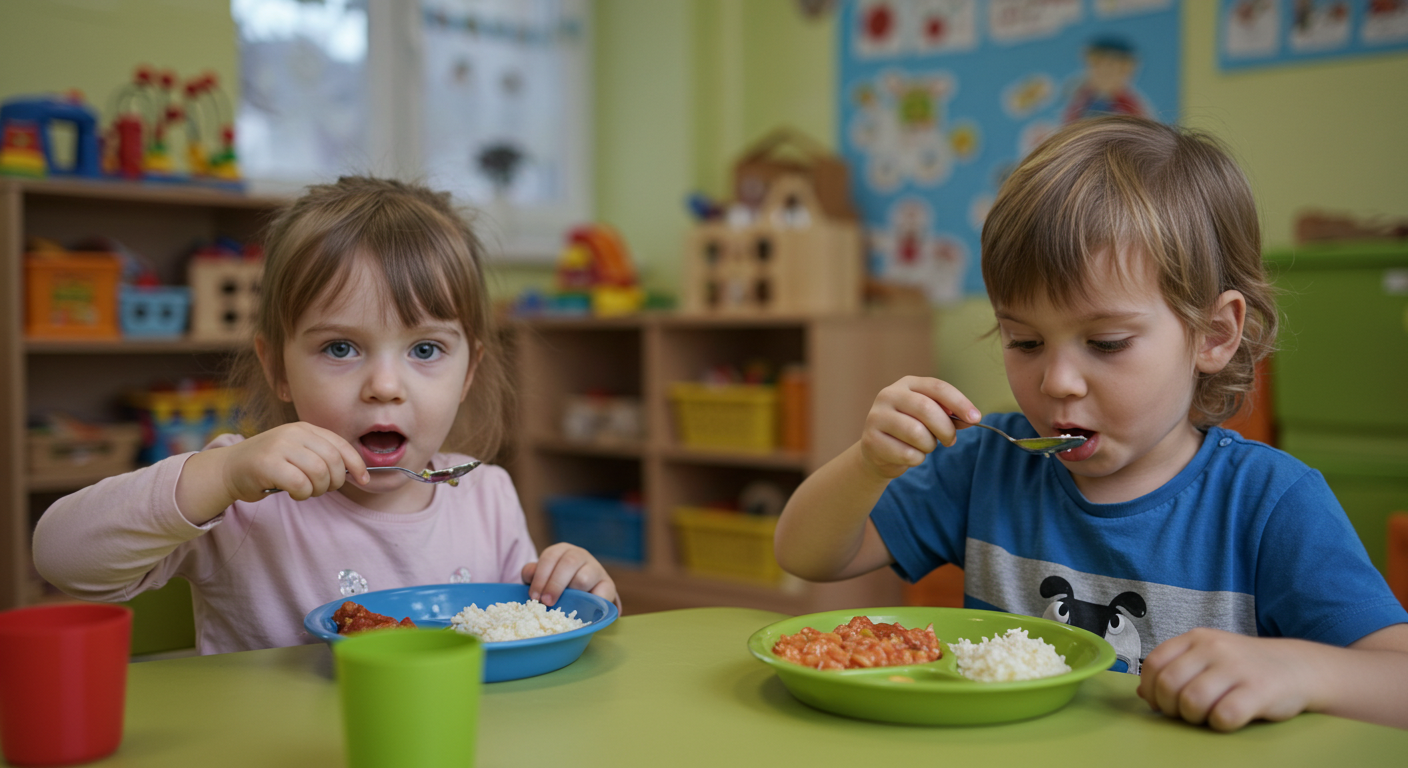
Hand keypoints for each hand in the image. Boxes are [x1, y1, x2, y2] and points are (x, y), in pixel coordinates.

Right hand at [217, 422, 368, 502]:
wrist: (228, 469)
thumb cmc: (268, 466)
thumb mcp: (297, 452)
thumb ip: (320, 456)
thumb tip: (354, 472)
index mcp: (305, 428)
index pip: (340, 445)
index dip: (356, 464)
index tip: (363, 479)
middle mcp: (293, 433)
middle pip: (332, 460)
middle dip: (335, 481)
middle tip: (323, 489)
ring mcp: (279, 446)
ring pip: (318, 472)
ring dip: (318, 489)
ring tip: (307, 491)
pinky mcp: (267, 464)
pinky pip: (299, 483)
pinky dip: (303, 494)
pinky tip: (294, 493)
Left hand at [520, 543, 617, 607]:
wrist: (584, 594)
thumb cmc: (558, 585)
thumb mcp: (543, 576)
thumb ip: (533, 574)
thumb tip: (529, 575)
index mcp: (562, 551)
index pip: (550, 557)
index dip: (541, 577)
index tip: (534, 596)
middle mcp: (580, 555)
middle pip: (568, 563)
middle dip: (555, 585)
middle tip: (546, 602)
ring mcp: (596, 569)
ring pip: (583, 578)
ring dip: (571, 594)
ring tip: (564, 606)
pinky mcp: (608, 585)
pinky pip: (601, 594)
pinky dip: (590, 604)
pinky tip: (582, 612)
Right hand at [859, 376, 979, 478]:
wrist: (878, 452)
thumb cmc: (910, 431)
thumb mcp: (930, 418)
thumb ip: (949, 415)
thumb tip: (971, 418)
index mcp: (907, 384)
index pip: (937, 387)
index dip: (959, 402)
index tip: (975, 418)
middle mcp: (888, 395)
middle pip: (927, 409)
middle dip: (945, 429)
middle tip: (950, 441)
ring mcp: (876, 417)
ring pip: (917, 433)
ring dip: (929, 446)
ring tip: (925, 446)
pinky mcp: (870, 440)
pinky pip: (906, 454)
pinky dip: (916, 459)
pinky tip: (909, 455)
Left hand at [1136, 627, 1319, 731]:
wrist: (1298, 667)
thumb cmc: (1244, 667)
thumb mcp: (1208, 658)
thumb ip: (1176, 669)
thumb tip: (1143, 693)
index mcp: (1196, 638)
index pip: (1154, 663)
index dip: (1151, 689)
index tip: (1160, 703)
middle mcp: (1214, 648)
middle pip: (1169, 685)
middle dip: (1171, 708)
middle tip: (1187, 713)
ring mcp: (1236, 667)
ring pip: (1192, 702)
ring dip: (1195, 718)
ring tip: (1207, 716)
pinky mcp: (1259, 690)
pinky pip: (1224, 715)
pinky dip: (1220, 724)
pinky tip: (1228, 718)